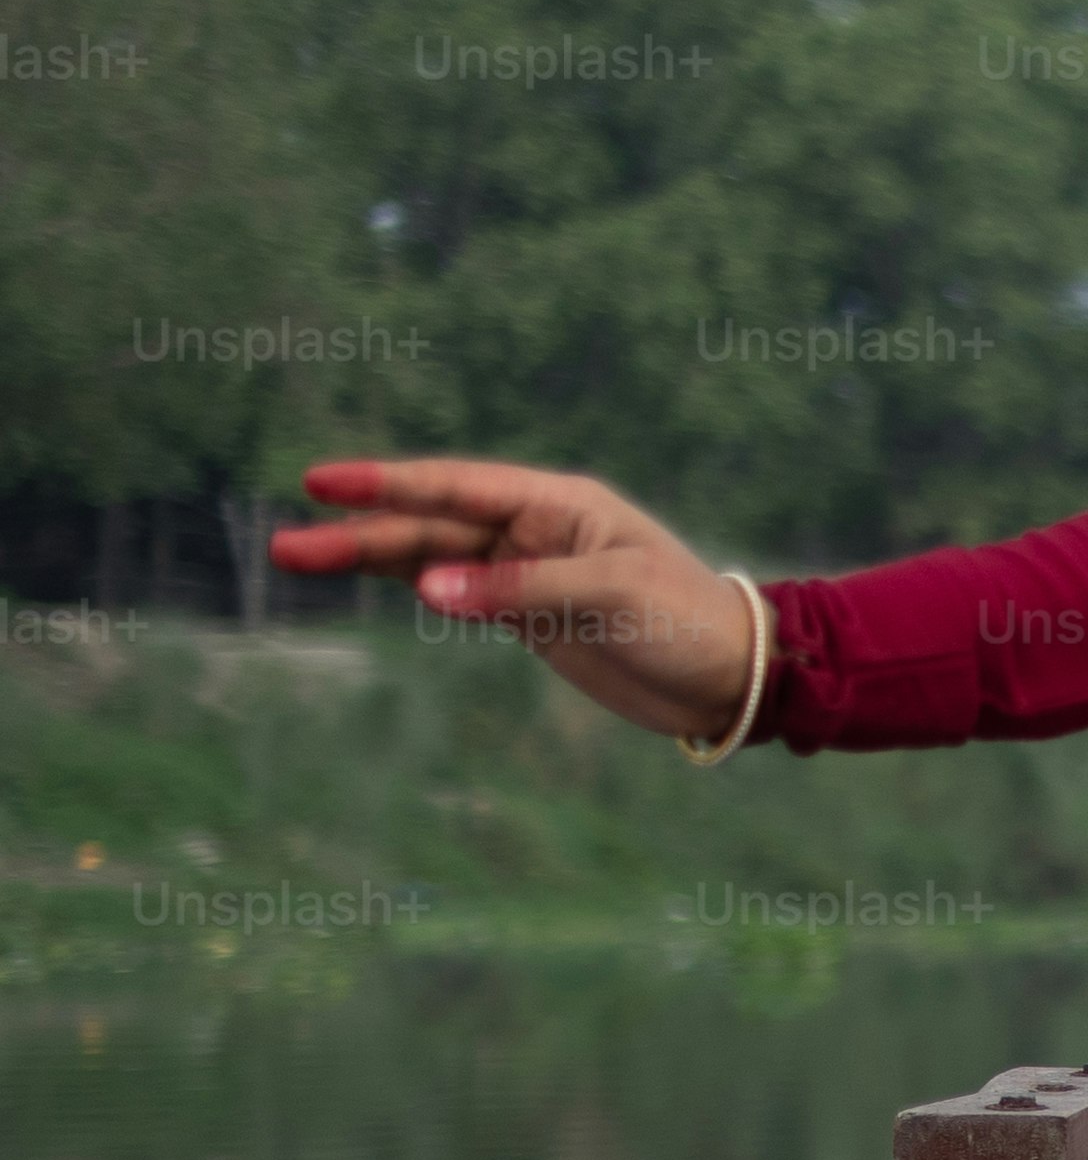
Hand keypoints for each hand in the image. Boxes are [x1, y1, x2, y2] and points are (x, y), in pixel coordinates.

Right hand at [273, 458, 756, 739]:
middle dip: (358, 531)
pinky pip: (456, 593)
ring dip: (370, 561)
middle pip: (430, 525)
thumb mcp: (609, 599)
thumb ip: (517, 590)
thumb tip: (426, 589)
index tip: (321, 482)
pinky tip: (371, 583)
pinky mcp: (528, 614)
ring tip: (298, 559)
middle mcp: (536, 530)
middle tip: (286, 543)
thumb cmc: (686, 622)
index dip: (387, 484)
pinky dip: (412, 587)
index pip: (456, 487)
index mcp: (559, 505)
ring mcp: (527, 571)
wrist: (729, 677)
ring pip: (433, 559)